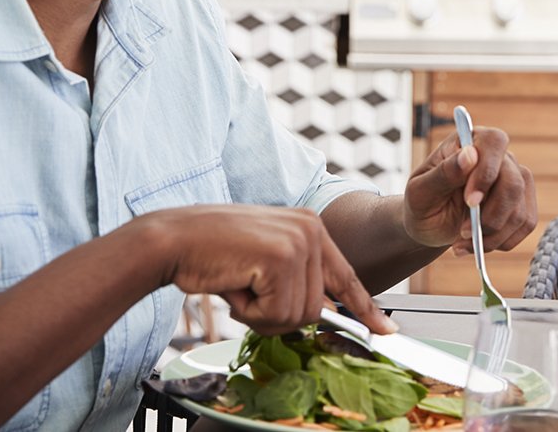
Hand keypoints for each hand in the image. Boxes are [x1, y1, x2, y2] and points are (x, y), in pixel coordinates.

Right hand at [137, 204, 394, 335]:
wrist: (172, 239)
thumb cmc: (211, 253)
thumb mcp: (265, 258)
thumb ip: (295, 278)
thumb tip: (323, 313)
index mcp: (310, 227)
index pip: (345, 276)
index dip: (364, 308)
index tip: (385, 330)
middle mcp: (311, 230)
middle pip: (316, 308)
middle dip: (276, 314)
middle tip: (245, 292)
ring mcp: (299, 242)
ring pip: (299, 315)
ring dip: (261, 314)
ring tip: (239, 283)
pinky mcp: (283, 258)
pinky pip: (277, 314)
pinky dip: (250, 312)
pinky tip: (234, 284)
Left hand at [402, 124, 535, 253]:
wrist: (430, 226)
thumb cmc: (422, 203)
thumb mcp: (421, 191)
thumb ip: (443, 173)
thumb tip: (469, 154)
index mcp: (471, 142)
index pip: (494, 142)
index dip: (487, 171)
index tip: (470, 201)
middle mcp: (499, 157)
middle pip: (514, 182)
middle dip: (490, 216)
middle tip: (463, 233)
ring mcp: (515, 180)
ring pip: (519, 210)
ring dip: (492, 235)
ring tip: (463, 242)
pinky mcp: (523, 204)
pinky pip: (525, 224)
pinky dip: (502, 242)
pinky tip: (479, 245)